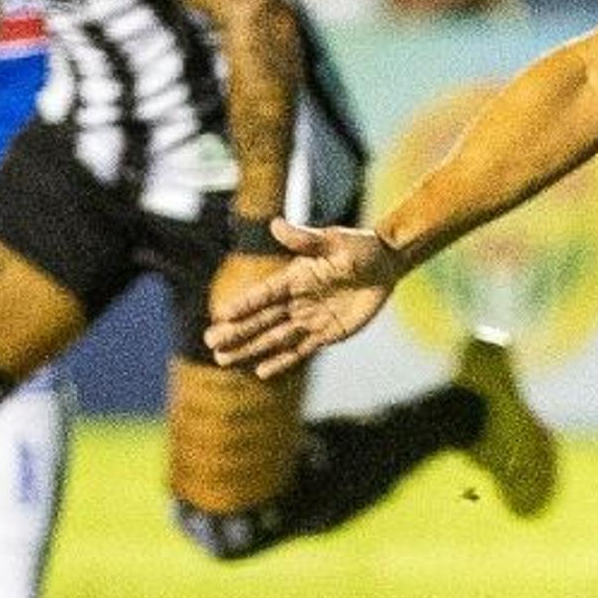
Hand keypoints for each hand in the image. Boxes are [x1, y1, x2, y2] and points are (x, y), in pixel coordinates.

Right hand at [203, 220, 406, 378]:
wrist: (386, 264)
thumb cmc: (360, 247)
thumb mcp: (334, 241)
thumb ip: (305, 239)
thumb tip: (275, 225)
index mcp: (294, 277)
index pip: (263, 294)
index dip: (243, 304)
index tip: (221, 314)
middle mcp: (296, 300)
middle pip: (260, 320)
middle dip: (236, 332)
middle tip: (210, 342)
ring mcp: (310, 319)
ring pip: (274, 338)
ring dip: (249, 349)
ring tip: (221, 359)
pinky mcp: (326, 334)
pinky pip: (300, 351)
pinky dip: (281, 361)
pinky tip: (260, 372)